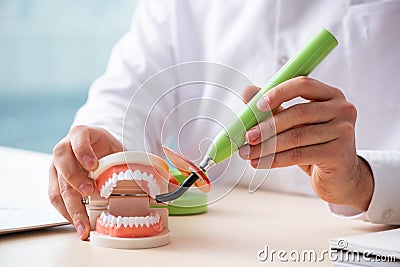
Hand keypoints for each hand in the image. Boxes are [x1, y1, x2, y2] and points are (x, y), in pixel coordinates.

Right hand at [49, 126, 122, 239]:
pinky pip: (56, 198)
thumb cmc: (106, 149)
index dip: (83, 151)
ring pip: (57, 185)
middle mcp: (65, 148)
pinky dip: (67, 213)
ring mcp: (57, 166)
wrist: (95, 150)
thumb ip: (124, 161)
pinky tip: (79, 223)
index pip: (78, 138)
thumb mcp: (117, 149)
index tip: (92, 165)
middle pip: (63, 162)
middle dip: (76, 179)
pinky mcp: (55, 182)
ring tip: (83, 224)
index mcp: (81, 134)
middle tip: (90, 192)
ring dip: (70, 206)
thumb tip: (145, 183)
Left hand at [239, 77, 373, 210]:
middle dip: (267, 126)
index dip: (278, 93)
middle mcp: (342, 109)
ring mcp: (343, 131)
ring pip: (296, 136)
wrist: (339, 176)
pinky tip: (261, 162)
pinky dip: (276, 159)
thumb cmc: (315, 145)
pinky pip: (300, 154)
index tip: (257, 106)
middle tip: (247, 137)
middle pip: (298, 113)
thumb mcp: (295, 124)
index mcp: (330, 94)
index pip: (302, 84)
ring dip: (267, 146)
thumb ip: (274, 107)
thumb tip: (248, 91)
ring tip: (248, 153)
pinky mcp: (339, 153)